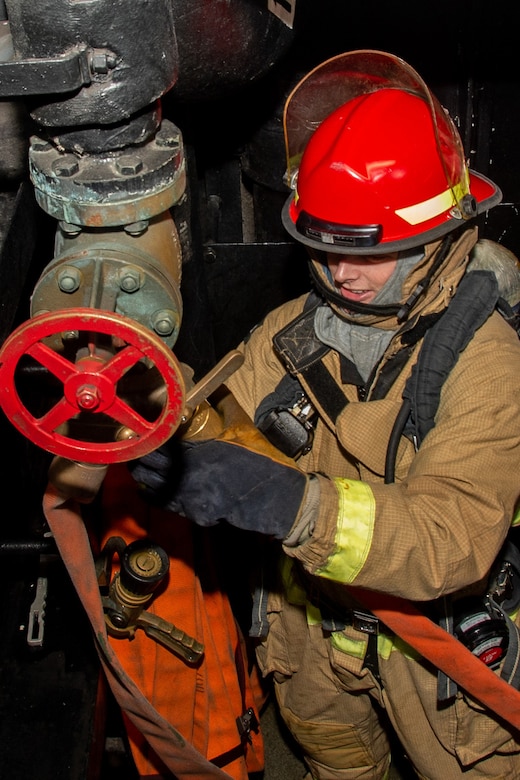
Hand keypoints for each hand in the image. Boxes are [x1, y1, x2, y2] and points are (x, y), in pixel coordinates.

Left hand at [129, 391, 308, 538]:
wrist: (276, 497)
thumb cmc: (261, 462)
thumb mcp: (243, 427)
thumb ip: (224, 404)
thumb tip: (216, 386)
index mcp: (197, 453)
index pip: (159, 441)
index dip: (147, 433)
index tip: (140, 424)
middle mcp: (187, 478)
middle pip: (148, 464)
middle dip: (139, 451)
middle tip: (134, 440)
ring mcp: (188, 498)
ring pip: (150, 485)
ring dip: (142, 471)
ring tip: (138, 459)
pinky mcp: (192, 513)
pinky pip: (162, 502)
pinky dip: (151, 491)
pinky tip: (148, 483)